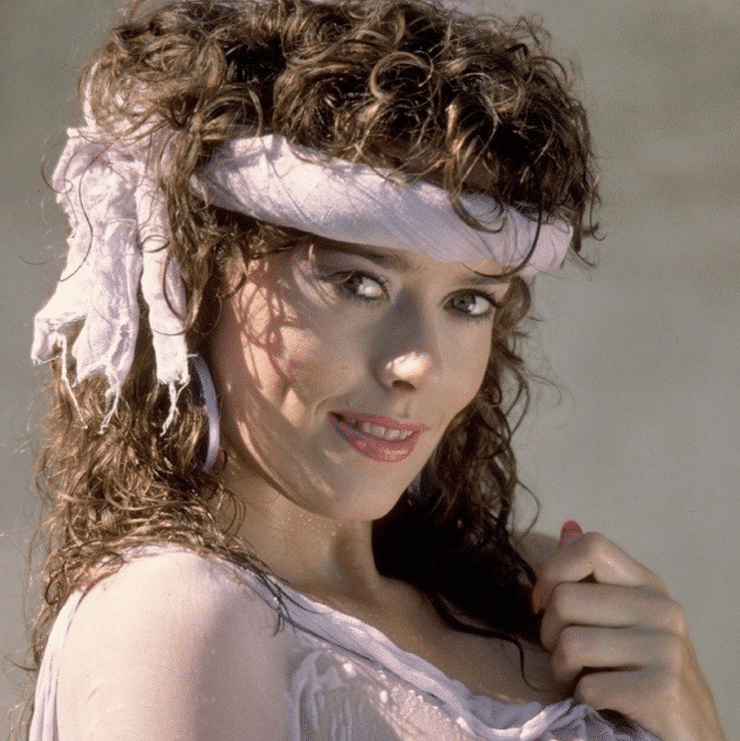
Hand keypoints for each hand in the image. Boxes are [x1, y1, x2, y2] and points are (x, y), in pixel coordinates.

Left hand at [532, 522, 724, 740]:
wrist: (689, 733)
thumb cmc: (639, 671)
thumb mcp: (618, 617)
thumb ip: (591, 574)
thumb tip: (568, 527)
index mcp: (646, 584)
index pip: (590, 546)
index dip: (551, 571)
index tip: (542, 603)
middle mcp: (662, 608)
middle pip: (565, 598)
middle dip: (548, 633)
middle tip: (565, 654)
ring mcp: (666, 647)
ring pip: (569, 642)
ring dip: (561, 669)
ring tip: (578, 677)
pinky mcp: (663, 688)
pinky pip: (588, 685)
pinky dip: (582, 697)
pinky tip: (600, 700)